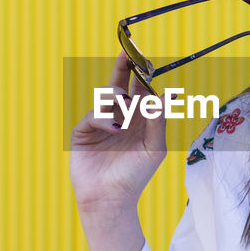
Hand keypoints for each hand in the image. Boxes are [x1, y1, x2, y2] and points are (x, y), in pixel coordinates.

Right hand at [69, 51, 167, 213]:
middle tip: (127, 51)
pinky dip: (104, 119)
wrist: (111, 199)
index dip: (144, 77)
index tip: (149, 62)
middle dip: (123, 68)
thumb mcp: (153, 147)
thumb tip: (165, 94)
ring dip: (116, 95)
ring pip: (107, 96)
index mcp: (138, 120)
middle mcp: (119, 117)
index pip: (141, 92)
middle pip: (121, 85)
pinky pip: (94, 114)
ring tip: (124, 103)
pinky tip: (114, 129)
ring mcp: (101, 123)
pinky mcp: (84, 131)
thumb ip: (157, 121)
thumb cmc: (135, 176)